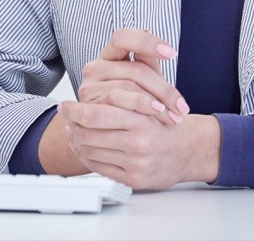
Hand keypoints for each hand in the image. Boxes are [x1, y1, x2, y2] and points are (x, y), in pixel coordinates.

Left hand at [60, 101, 220, 189]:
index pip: (94, 115)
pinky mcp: (133, 180)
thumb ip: (126, 86)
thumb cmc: (166, 123)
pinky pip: (98, 168)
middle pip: (87, 134)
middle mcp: (138, 143)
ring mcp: (136, 163)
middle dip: (72, 125)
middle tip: (67, 118)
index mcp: (141, 119)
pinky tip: (84, 147)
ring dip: (76, 141)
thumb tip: (92, 73)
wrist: (189, 151)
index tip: (64, 105)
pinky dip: (86, 156)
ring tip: (74, 131)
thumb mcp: (150, 97)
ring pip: (90, 151)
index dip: (73, 110)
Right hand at [78, 28, 188, 125]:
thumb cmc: (135, 107)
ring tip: (174, 116)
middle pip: (135, 69)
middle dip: (164, 89)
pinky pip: (118, 104)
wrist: (116, 136)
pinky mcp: (88, 106)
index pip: (123, 37)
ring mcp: (89, 87)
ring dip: (156, 103)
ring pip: (128, 87)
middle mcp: (95, 68)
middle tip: (182, 107)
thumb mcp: (146, 84)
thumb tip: (147, 28)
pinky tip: (156, 117)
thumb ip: (147, 62)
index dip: (146, 41)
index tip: (172, 53)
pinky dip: (141, 110)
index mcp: (109, 56)